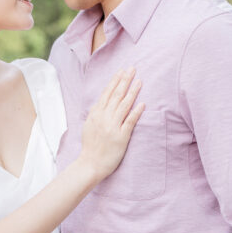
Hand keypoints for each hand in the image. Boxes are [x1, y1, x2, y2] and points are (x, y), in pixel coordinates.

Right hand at [79, 68, 144, 182]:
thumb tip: (101, 103)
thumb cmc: (90, 146)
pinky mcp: (120, 137)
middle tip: (133, 68)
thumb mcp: (89, 125)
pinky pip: (129, 121)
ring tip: (140, 81)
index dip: (115, 81)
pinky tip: (142, 103)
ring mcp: (112, 127)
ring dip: (132, 92)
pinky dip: (136, 112)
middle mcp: (104, 118)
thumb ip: (95, 113)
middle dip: (125, 80)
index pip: (107, 93)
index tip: (122, 70)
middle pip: (116, 95)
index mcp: (96, 114)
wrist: (90, 164)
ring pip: (123, 105)